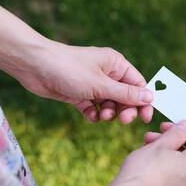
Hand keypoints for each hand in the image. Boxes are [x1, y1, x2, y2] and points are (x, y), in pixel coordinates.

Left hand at [0, 2, 152, 123]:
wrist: (34, 66)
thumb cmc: (70, 69)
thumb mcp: (101, 84)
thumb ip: (126, 94)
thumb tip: (150, 97)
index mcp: (116, 65)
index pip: (138, 84)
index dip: (143, 101)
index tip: (145, 117)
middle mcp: (107, 73)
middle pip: (125, 96)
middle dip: (125, 109)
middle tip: (122, 121)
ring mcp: (93, 84)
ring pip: (109, 103)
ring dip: (109, 113)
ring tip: (102, 116)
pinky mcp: (79, 93)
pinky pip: (93, 106)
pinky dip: (93, 113)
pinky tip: (90, 116)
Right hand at [97, 120, 185, 185]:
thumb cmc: (144, 171)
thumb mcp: (161, 144)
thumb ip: (176, 133)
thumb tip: (185, 126)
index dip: (183, 129)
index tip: (167, 126)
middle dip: (169, 141)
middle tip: (152, 136)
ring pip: (177, 165)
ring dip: (163, 152)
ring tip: (144, 148)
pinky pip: (171, 177)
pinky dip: (162, 167)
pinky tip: (145, 162)